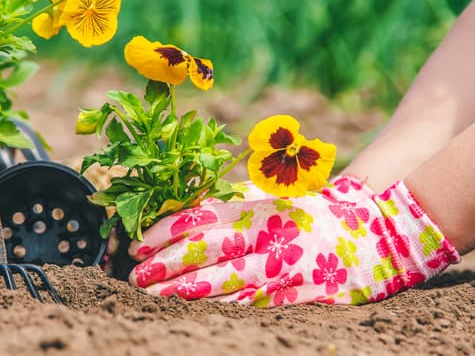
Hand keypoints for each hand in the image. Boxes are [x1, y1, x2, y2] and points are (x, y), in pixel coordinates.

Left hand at [128, 175, 459, 305]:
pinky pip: (267, 300)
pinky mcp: (311, 288)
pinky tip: (207, 311)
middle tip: (137, 276)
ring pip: (233, 278)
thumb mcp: (271, 201)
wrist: (378, 227)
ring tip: (160, 296)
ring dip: (192, 289)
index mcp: (259, 208)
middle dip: (168, 263)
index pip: (201, 216)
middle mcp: (272, 232)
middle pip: (210, 248)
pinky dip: (235, 305)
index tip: (136, 244)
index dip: (165, 231)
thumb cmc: (310, 213)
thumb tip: (180, 216)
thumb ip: (231, 206)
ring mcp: (292, 262)